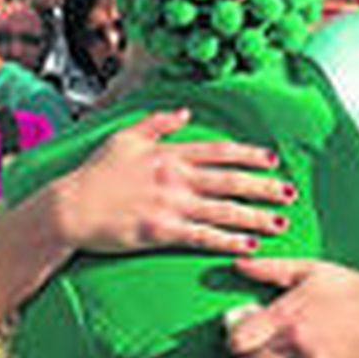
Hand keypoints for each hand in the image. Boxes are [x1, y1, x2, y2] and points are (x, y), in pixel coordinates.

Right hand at [54, 109, 292, 255]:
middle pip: (229, 181)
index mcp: (168, 153)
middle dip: (263, 187)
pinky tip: (249, 246)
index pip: (219, 152)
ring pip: (223, 210)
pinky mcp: (161, 231)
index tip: (272, 160)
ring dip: (255, 217)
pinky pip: (203, 236)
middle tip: (290, 193)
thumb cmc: (94, 174)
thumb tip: (185, 111)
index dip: (249, 155)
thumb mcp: (124, 137)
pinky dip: (228, 241)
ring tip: (280, 223)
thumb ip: (157, 122)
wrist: (68, 208)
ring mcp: (169, 204)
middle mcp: (174, 176)